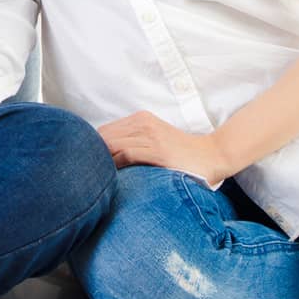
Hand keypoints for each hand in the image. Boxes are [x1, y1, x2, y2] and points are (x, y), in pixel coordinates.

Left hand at [99, 111, 232, 185]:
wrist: (212, 156)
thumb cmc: (181, 154)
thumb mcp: (154, 141)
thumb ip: (132, 144)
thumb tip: (103, 160)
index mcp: (140, 119)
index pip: (103, 132)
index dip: (90, 148)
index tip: (86, 166)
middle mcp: (143, 122)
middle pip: (103, 137)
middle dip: (91, 154)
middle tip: (86, 174)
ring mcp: (151, 135)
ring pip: (111, 144)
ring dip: (100, 161)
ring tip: (95, 179)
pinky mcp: (158, 150)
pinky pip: (126, 155)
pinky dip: (115, 166)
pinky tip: (112, 179)